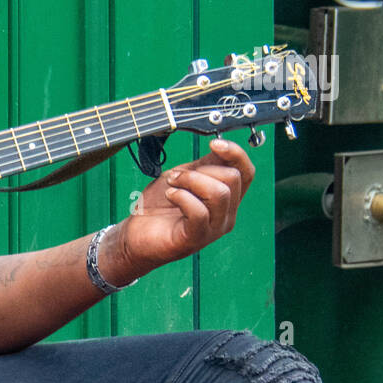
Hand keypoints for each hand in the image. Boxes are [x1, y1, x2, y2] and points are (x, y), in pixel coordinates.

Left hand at [105, 138, 255, 282]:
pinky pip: (200, 212)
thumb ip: (205, 165)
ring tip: (172, 185)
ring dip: (190, 181)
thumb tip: (220, 145)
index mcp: (227, 199)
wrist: (136, 234)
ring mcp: (214, 228)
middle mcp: (226, 215)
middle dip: (201, 169)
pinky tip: (170, 196)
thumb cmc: (160, 206)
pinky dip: (182, 197)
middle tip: (176, 176)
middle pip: (233, 178)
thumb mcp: (185, 177)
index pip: (247, 172)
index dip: (235, 153)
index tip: (213, 143)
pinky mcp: (196, 238)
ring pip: (219, 193)